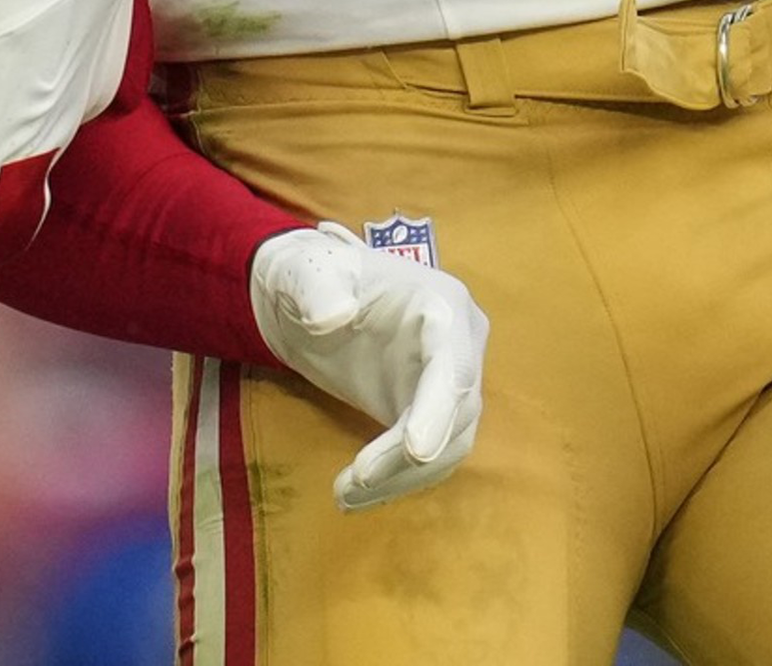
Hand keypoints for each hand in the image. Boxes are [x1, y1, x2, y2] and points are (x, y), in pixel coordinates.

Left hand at [248, 223, 487, 510]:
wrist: (313, 298)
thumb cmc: (316, 278)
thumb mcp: (310, 274)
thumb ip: (319, 290)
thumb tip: (332, 317)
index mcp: (443, 304)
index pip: (452, 364)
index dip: (438, 409)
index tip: (416, 451)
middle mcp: (461, 345)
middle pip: (457, 413)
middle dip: (409, 456)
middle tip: (355, 482)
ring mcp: (449, 381)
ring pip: (450, 444)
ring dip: (402, 477)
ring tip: (345, 496)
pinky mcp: (430, 412)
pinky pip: (430, 456)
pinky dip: (397, 480)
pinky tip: (356, 494)